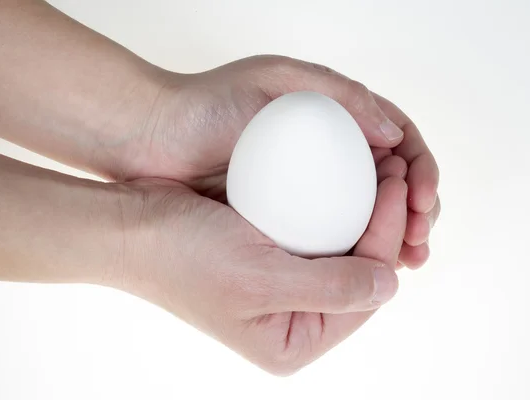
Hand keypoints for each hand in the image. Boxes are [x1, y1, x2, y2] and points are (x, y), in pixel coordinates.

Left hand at [112, 55, 439, 268]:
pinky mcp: (284, 216)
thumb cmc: (208, 102)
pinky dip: (354, 253)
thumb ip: (341, 93)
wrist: (152, 137)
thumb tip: (396, 135)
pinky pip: (331, 237)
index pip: (401, 143)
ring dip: (393, 239)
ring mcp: (307, 188)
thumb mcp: (276, 77)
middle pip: (392, 185)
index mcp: (338, 117)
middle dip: (417, 214)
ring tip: (406, 260)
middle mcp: (329, 154)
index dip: (422, 172)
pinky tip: (364, 270)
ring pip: (366, 216)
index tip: (424, 201)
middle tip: (420, 243)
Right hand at [112, 174, 407, 375]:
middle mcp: (292, 320)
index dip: (388, 238)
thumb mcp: (260, 279)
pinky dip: (335, 206)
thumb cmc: (183, 256)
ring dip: (363, 209)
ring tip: (380, 168)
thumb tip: (391, 285)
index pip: (364, 292)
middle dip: (382, 222)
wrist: (131, 227)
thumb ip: (332, 289)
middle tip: (394, 170)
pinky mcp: (271, 258)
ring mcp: (282, 288)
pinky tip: (346, 176)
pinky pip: (318, 233)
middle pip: (359, 271)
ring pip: (343, 249)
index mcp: (292, 341)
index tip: (398, 185)